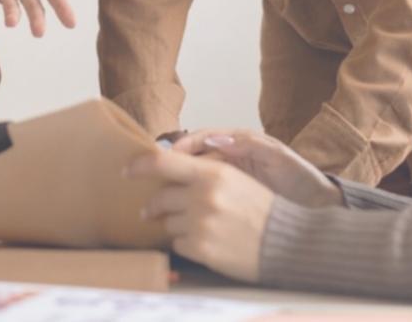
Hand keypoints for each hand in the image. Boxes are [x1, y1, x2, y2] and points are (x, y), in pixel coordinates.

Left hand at [127, 148, 274, 282]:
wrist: (285, 242)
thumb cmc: (261, 209)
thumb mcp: (235, 179)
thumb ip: (202, 173)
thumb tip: (169, 171)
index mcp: (213, 173)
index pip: (162, 162)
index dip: (139, 165)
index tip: (126, 170)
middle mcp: (203, 196)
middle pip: (160, 197)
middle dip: (153, 205)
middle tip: (150, 210)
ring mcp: (200, 223)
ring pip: (168, 222)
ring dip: (175, 224)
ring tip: (197, 227)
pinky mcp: (201, 248)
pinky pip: (178, 244)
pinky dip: (187, 244)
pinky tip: (206, 242)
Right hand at [172, 128, 342, 207]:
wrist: (318, 206)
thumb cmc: (300, 178)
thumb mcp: (278, 157)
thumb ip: (251, 145)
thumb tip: (218, 138)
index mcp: (237, 144)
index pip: (201, 139)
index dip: (181, 145)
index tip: (164, 154)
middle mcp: (228, 159)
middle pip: (190, 158)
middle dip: (168, 164)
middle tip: (147, 173)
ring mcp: (227, 181)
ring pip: (192, 179)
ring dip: (173, 185)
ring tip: (156, 195)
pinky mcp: (228, 200)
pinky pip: (202, 198)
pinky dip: (188, 204)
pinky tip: (177, 213)